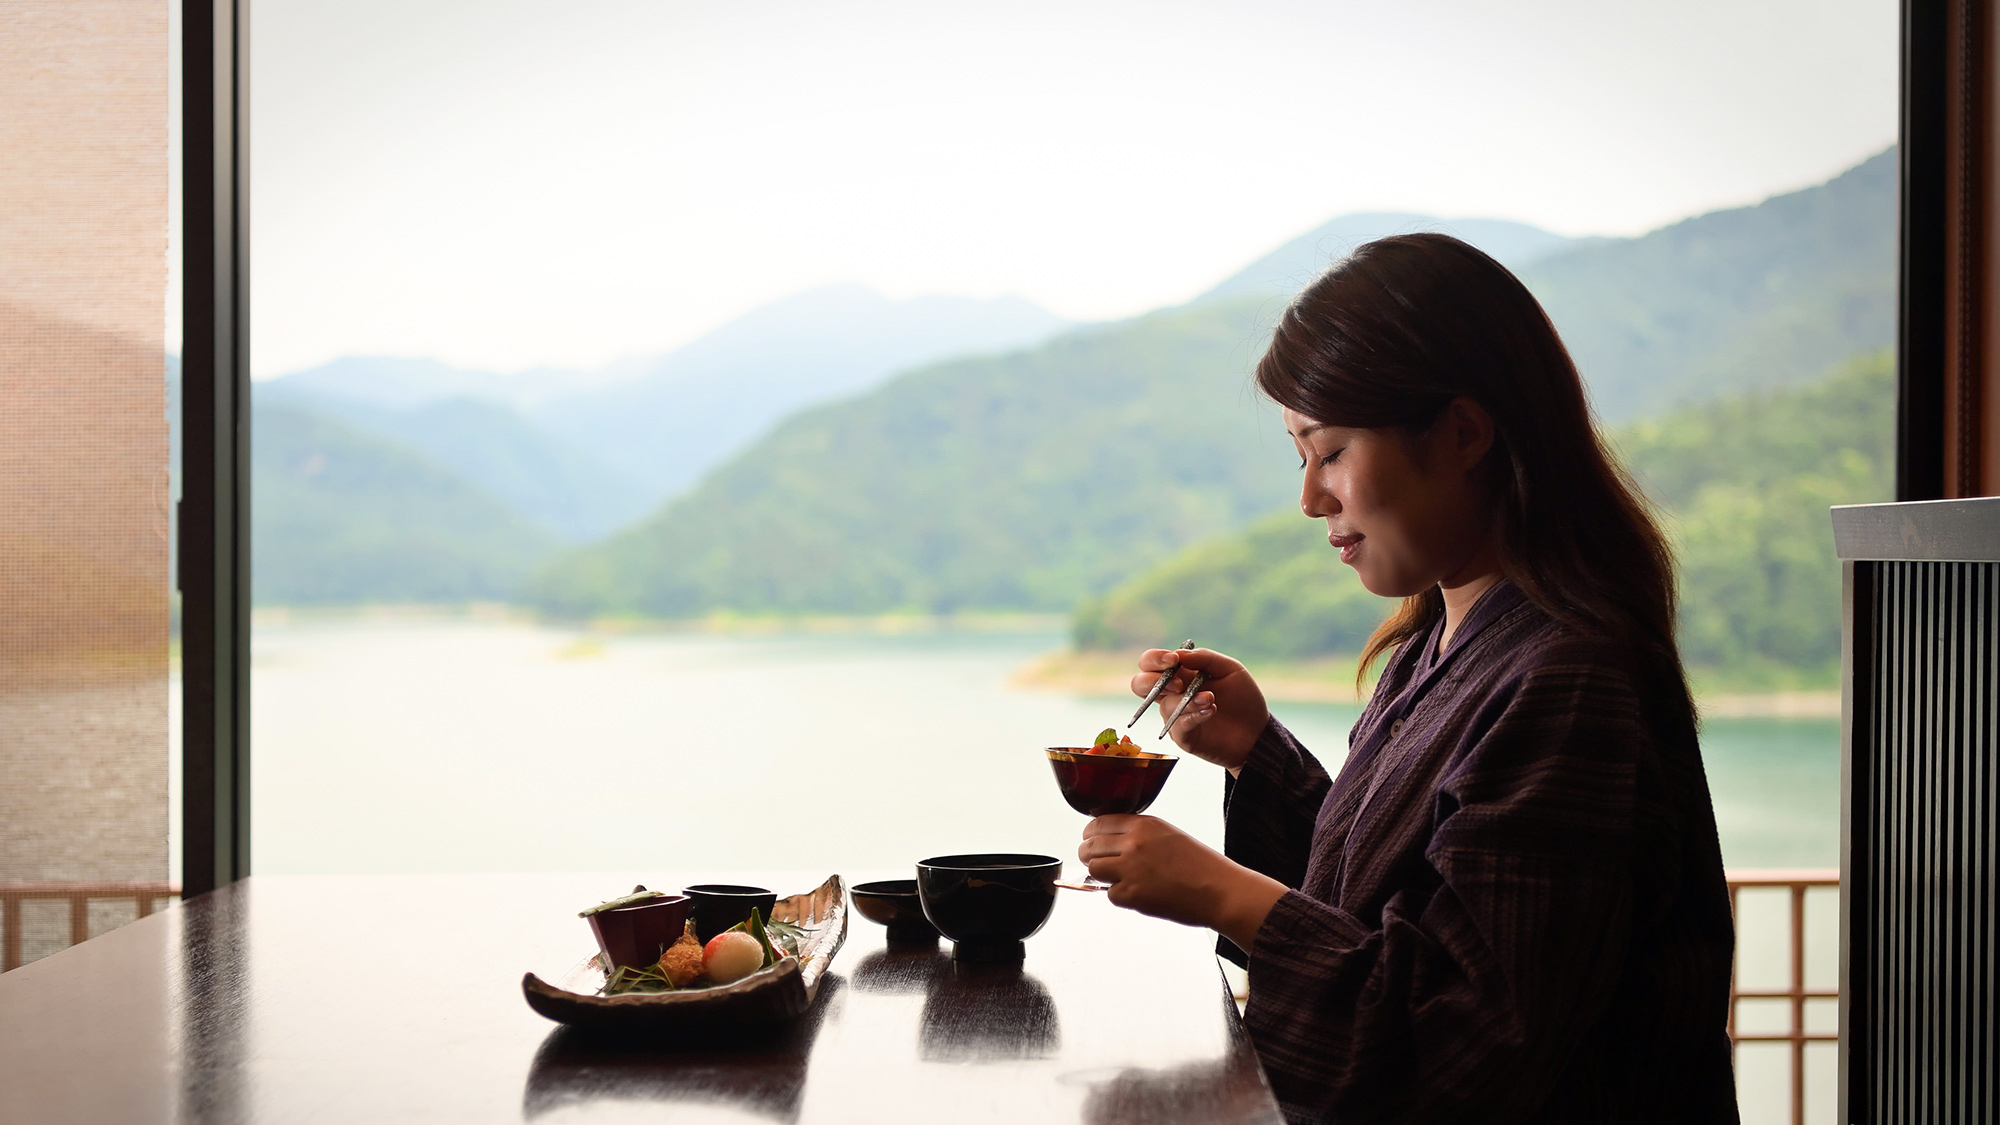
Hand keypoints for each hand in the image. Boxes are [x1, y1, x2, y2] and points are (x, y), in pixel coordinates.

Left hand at [1079, 815, 1286, 949]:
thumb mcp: (1169, 834)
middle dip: (1090, 855)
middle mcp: (1134, 843)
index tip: (1091, 840)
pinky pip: (1110, 894)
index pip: (1099, 823)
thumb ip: (1139, 833)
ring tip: (1117, 879)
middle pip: (1089, 846)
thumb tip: (1112, 840)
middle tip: (1099, 862)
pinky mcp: (1132, 894)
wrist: (1220, 890)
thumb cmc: (1202, 865)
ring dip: (1101, 875)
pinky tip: (1138, 894)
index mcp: (1144, 824)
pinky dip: (1120, 896)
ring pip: (1094, 869)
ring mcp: (1131, 869)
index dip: (1091, 834)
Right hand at [1130, 647, 1268, 772]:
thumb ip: (1205, 658)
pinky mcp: (1183, 736)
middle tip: (1179, 684)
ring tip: (1211, 699)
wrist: (1257, 732)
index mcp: (1179, 674)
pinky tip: (1212, 711)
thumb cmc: (1243, 698)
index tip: (1173, 660)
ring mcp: (1175, 716)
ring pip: (1165, 705)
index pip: (1150, 662)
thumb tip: (1179, 654)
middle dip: (1152, 680)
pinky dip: (1194, 715)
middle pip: (1139, 684)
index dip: (1154, 659)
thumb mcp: (1230, 669)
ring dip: (1188, 700)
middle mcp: (1172, 694)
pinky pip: (1178, 725)